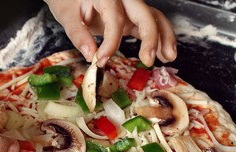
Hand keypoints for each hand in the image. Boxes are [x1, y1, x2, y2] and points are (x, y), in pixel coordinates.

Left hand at [45, 0, 176, 66]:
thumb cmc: (67, 0)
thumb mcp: (67, 15)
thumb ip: (78, 34)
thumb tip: (90, 55)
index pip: (115, 19)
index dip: (110, 42)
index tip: (100, 60)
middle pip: (144, 14)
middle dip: (150, 37)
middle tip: (148, 60)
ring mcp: (129, 7)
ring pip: (153, 18)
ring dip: (163, 37)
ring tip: (168, 57)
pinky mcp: (131, 17)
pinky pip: (149, 24)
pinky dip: (158, 39)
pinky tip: (163, 54)